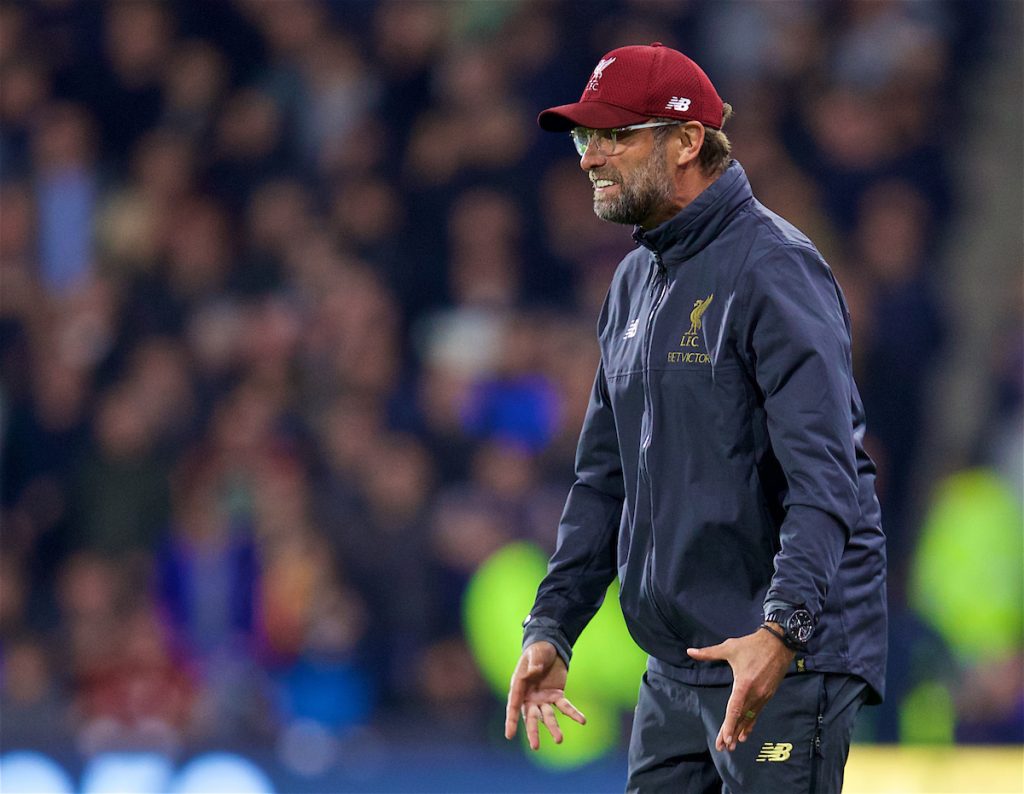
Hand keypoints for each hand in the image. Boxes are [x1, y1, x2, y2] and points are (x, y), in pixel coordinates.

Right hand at [505, 641, 586, 749]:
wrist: (550, 648)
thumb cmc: (537, 651)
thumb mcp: (535, 654)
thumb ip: (534, 663)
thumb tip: (534, 671)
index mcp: (519, 686)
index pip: (513, 705)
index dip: (511, 720)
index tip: (509, 735)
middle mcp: (529, 697)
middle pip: (530, 717)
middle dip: (532, 731)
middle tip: (535, 746)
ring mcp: (543, 698)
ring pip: (547, 716)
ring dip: (553, 727)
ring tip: (559, 740)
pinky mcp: (557, 696)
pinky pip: (565, 707)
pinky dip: (573, 713)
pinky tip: (582, 720)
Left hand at [687, 626, 794, 751]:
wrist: (779, 642)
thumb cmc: (752, 644)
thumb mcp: (729, 647)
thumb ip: (709, 653)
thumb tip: (690, 651)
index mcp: (745, 683)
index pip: (735, 709)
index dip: (729, 725)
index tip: (725, 738)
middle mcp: (756, 693)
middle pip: (741, 717)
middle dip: (732, 733)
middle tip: (723, 748)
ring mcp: (764, 695)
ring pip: (750, 717)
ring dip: (741, 730)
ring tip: (733, 744)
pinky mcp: (769, 694)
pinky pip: (758, 712)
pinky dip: (751, 722)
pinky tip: (746, 732)